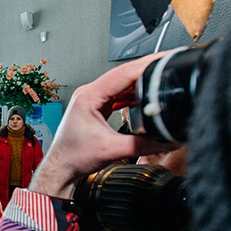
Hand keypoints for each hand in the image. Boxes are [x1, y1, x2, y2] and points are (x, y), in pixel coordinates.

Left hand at [29, 53, 180, 198]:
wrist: (61, 169)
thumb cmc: (73, 158)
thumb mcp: (112, 151)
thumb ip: (143, 146)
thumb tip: (167, 140)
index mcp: (89, 96)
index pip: (123, 73)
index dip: (147, 65)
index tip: (164, 61)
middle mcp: (89, 93)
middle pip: (124, 74)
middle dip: (147, 70)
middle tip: (168, 66)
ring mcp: (93, 99)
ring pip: (122, 84)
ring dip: (141, 82)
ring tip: (162, 81)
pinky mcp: (97, 108)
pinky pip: (119, 95)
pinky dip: (134, 95)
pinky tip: (146, 98)